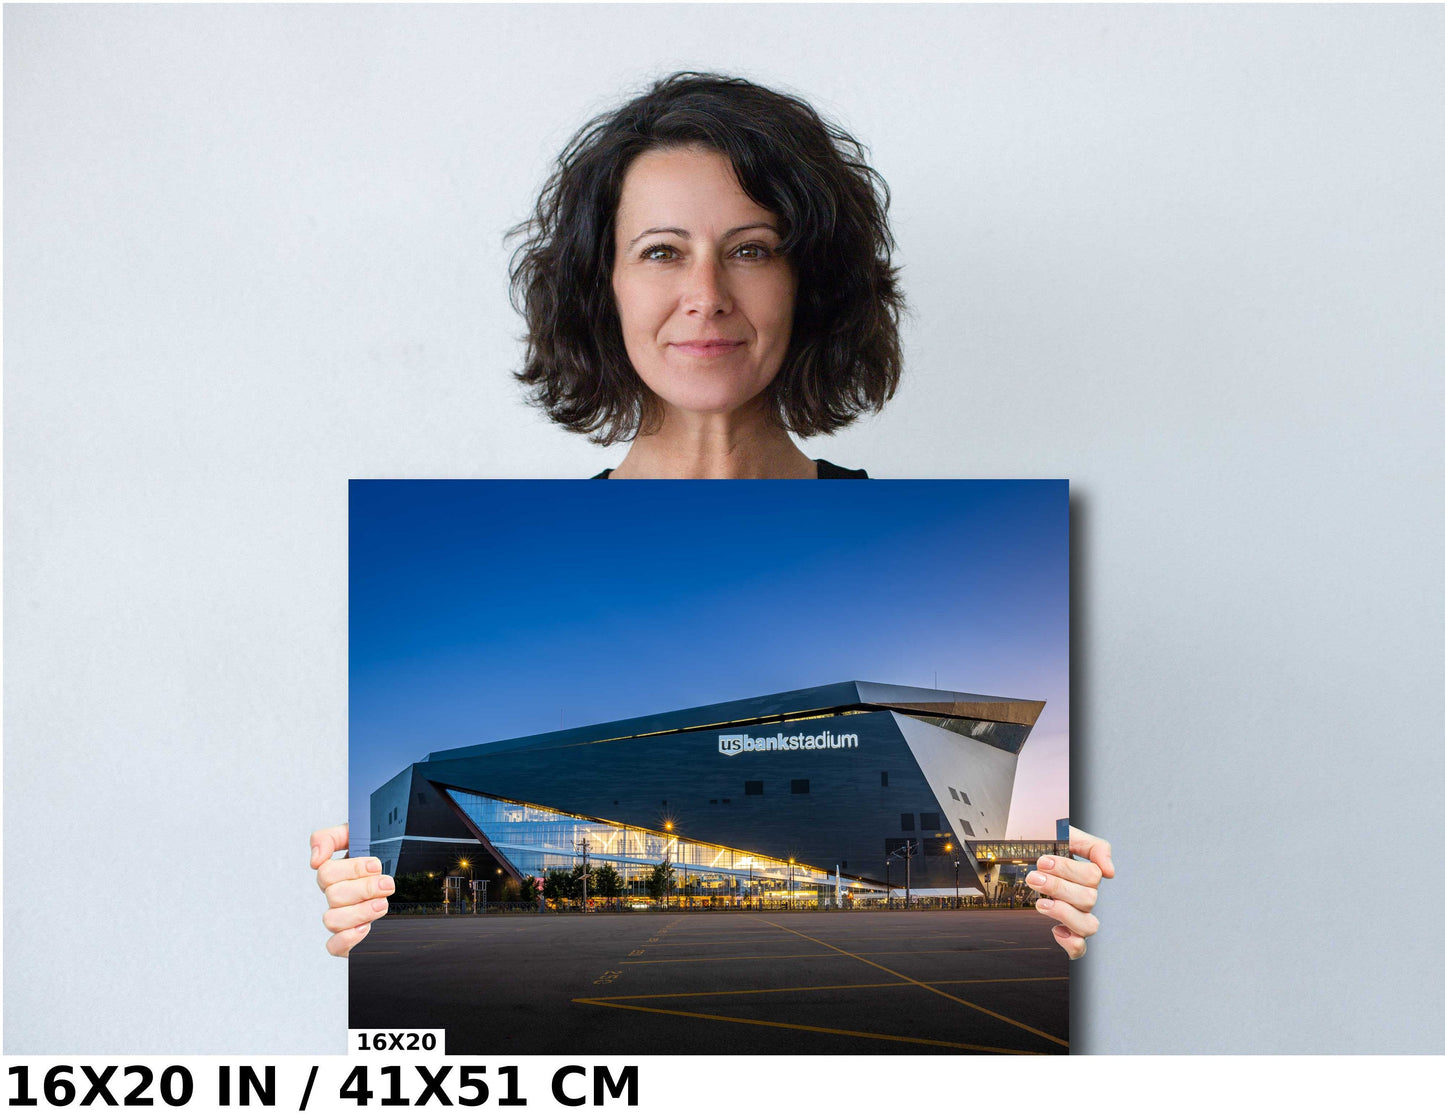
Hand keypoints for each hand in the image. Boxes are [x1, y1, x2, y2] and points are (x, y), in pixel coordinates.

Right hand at [310, 823, 394, 957]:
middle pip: (333, 895)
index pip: (326, 872)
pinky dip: (347, 939)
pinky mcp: (349, 940)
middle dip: (364, 888)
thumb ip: (331, 838)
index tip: (377, 865)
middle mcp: (337, 896)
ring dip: (360, 912)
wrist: (412, 881)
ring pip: (332, 920)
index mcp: (337, 874)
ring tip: (383, 904)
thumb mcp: (361, 836)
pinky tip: (366, 928)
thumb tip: (315, 860)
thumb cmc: (384, 857)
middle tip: (387, 884)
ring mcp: (342, 918)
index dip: (352, 869)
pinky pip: (334, 946)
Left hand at [1028, 826, 1113, 959]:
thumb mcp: (1068, 835)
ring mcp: (1077, 917)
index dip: (1068, 870)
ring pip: (1089, 926)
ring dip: (1064, 913)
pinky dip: (1072, 944)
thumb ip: (1094, 846)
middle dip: (1058, 888)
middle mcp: (1086, 898)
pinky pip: (1080, 949)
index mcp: (1087, 876)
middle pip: (1089, 900)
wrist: (1019, 854)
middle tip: (1033, 877)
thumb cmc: (1045, 845)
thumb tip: (1110, 872)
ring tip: (1040, 903)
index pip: (1092, 877)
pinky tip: (1055, 930)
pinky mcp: (1066, 934)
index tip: (1043, 861)